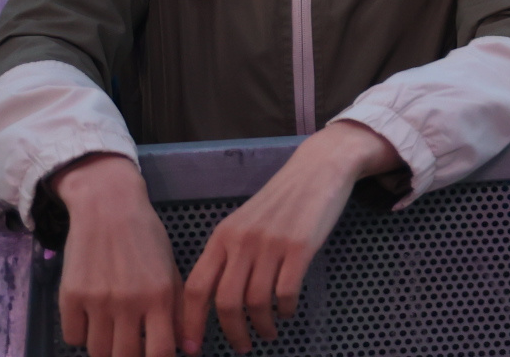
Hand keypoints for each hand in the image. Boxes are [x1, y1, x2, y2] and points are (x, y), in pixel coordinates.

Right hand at [51, 153, 181, 356]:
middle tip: (130, 341)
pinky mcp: (70, 297)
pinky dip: (81, 333)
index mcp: (160, 295)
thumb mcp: (170, 269)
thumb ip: (178, 309)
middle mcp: (129, 301)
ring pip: (97, 351)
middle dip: (129, 355)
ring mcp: (98, 300)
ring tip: (111, 327)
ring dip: (105, 345)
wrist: (108, 207)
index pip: (161, 351)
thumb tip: (187, 348)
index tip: (155, 352)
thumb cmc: (146, 238)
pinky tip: (90, 316)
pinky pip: (73, 337)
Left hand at [179, 120, 396, 352]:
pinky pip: (286, 292)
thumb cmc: (281, 200)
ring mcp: (271, 244)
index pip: (196, 287)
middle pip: (226, 302)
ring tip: (269, 333)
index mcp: (222, 237)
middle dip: (233, 333)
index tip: (193, 348)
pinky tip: (287, 311)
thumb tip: (215, 302)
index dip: (191, 322)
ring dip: (261, 325)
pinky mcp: (301, 247)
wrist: (318, 169)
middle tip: (242, 347)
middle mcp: (242, 241)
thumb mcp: (244, 223)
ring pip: (256, 301)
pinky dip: (284, 310)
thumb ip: (229, 256)